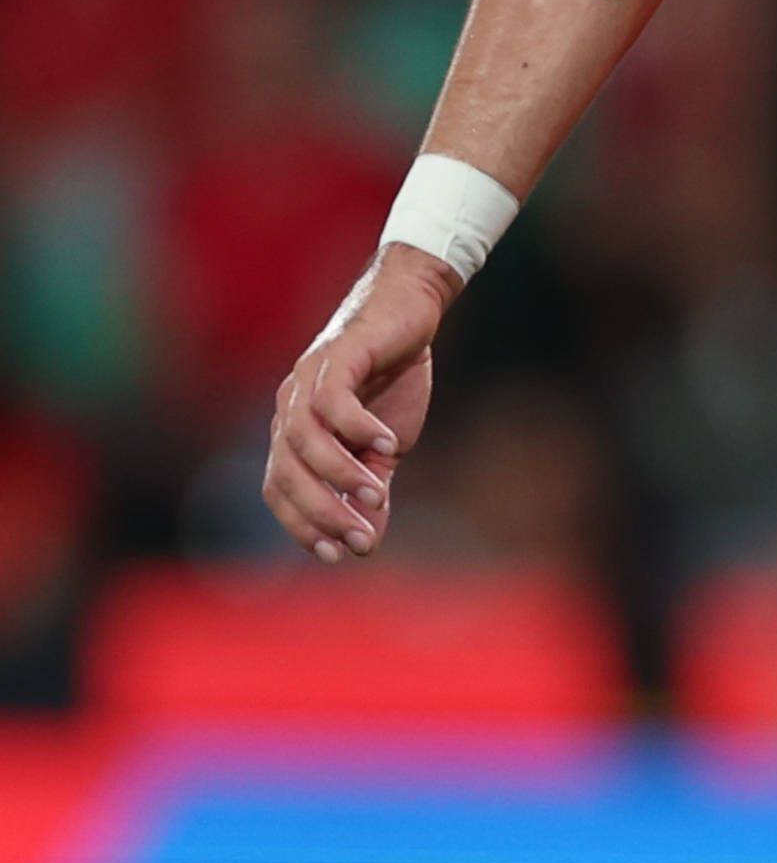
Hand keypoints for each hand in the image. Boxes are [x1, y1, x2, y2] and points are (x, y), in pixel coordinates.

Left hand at [263, 248, 454, 561]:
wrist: (411, 308)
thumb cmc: (393, 376)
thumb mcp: (385, 444)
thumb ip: (371, 485)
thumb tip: (368, 541)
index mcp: (292, 431)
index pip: (279, 489)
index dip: (301, 525)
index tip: (335, 554)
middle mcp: (289, 407)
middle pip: (287, 472)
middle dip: (321, 511)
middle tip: (359, 538)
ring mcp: (308, 380)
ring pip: (305, 442)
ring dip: (338, 475)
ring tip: (376, 496)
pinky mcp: (337, 357)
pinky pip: (334, 401)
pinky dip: (357, 428)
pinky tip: (389, 444)